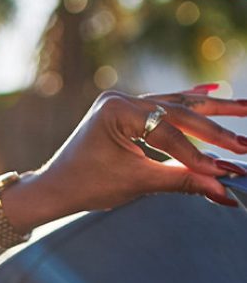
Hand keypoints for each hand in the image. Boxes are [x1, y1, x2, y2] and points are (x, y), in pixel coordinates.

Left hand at [14, 88, 246, 225]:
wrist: (54, 188)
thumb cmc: (88, 187)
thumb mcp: (136, 184)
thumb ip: (181, 182)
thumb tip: (224, 190)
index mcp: (117, 111)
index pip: (167, 133)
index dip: (197, 154)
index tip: (226, 170)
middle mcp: (122, 98)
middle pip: (179, 112)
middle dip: (216, 129)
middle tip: (246, 143)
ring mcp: (125, 101)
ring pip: (177, 105)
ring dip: (213, 111)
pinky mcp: (128, 110)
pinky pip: (165, 105)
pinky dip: (189, 104)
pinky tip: (215, 92)